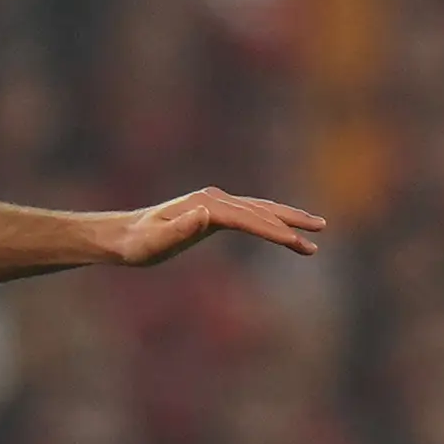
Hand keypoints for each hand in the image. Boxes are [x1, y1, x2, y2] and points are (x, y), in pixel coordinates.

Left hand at [100, 186, 327, 263]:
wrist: (121, 236)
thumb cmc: (136, 244)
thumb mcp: (153, 243)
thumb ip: (178, 229)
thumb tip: (205, 214)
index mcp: (205, 205)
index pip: (247, 218)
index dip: (272, 230)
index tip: (296, 242)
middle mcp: (213, 199)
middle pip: (261, 209)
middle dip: (292, 220)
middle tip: (321, 230)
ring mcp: (215, 203)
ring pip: (259, 211)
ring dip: (287, 220)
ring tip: (315, 233)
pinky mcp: (214, 212)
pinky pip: (250, 217)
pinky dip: (270, 223)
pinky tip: (283, 233)